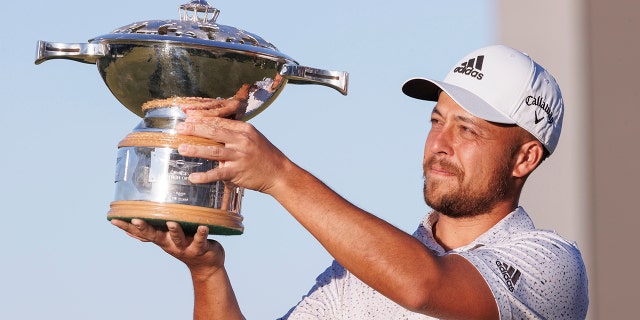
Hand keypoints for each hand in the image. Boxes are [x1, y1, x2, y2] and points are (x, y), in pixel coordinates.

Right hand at [110, 219, 224, 277]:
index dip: (127, 227)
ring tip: (171, 222)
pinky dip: (202, 233)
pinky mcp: (200, 248)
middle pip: (155, 236)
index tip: (114, 219)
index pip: (141, 233)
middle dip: (145, 229)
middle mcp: (170, 244)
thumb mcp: (166, 241)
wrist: (206, 266)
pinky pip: (201, 240)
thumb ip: (152, 234)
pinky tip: (203, 226)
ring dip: (174, 230)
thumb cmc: (185, 246)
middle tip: (136, 220)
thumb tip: (130, 228)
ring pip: (178, 238)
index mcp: (161, 239)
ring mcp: (185, 247)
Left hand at [175, 114, 293, 194]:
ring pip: (213, 151)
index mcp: (244, 129)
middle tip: (179, 128)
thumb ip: (234, 134)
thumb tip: (212, 130)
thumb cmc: (263, 155)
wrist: (279, 173)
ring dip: (195, 150)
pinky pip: (218, 173)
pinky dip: (204, 176)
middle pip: (213, 132)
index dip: (202, 120)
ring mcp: (239, 156)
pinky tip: (193, 177)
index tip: (188, 118)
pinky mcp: (238, 172)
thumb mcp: (252, 138)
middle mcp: (242, 141)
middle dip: (194, 129)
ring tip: (181, 149)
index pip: (219, 122)